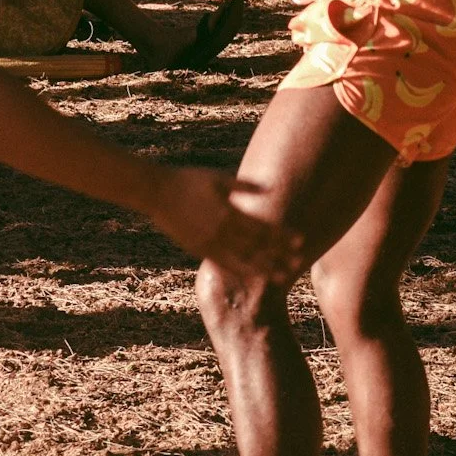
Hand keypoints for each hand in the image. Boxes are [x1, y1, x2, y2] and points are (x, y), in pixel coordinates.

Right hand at [147, 166, 304, 286]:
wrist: (155, 191)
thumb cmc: (187, 180)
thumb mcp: (217, 178)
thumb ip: (244, 186)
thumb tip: (270, 189)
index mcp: (228, 211)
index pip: (263, 227)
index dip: (283, 235)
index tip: (300, 240)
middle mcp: (221, 230)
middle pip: (257, 246)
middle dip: (279, 255)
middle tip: (299, 262)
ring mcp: (208, 242)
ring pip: (242, 260)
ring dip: (264, 268)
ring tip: (281, 276)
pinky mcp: (197, 248)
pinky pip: (222, 263)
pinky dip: (239, 270)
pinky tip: (251, 274)